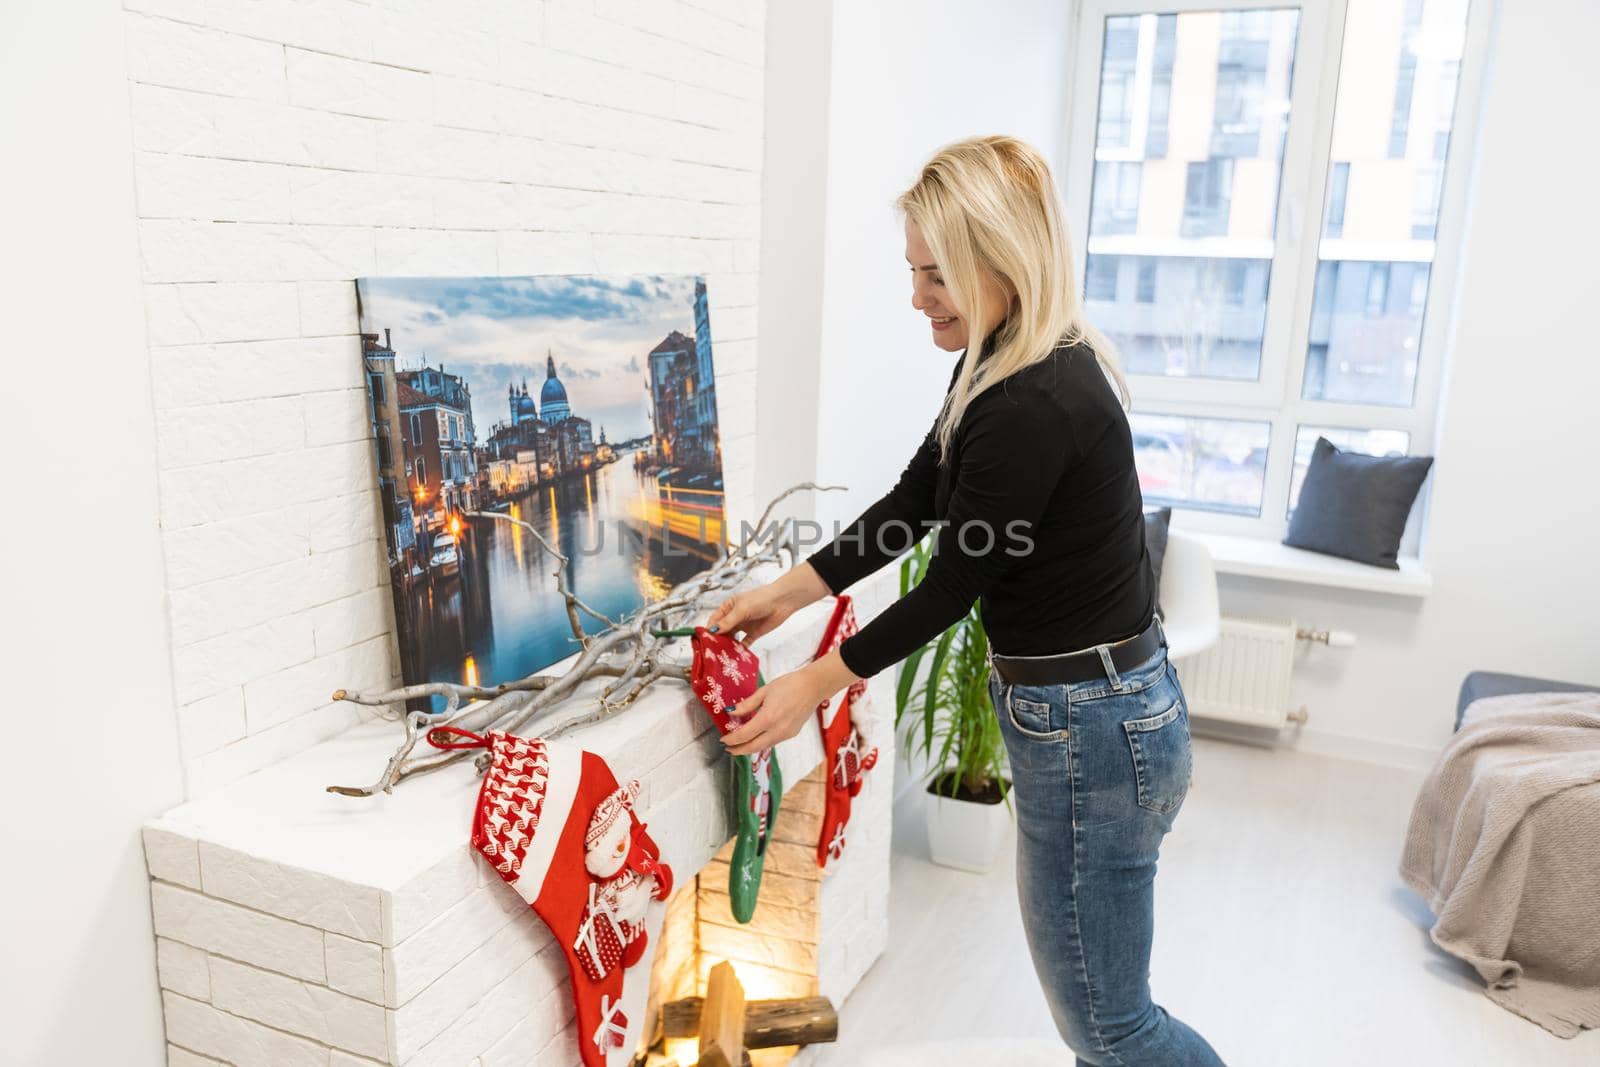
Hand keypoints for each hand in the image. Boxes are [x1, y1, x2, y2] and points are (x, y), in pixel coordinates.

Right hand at [707, 563, 827, 644]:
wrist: (782, 601)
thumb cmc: (761, 598)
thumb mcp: (742, 609)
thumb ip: (728, 621)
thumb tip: (713, 630)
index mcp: (728, 607)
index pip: (715, 620)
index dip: (709, 630)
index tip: (704, 640)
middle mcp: (734, 617)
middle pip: (722, 631)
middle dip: (717, 640)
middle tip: (713, 651)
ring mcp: (743, 626)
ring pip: (731, 639)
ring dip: (728, 646)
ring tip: (723, 655)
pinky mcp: (753, 633)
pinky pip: (744, 644)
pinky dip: (740, 650)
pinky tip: (736, 655)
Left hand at [722, 649, 859, 755]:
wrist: (813, 687)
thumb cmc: (789, 684)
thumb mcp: (764, 691)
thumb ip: (747, 705)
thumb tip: (732, 713)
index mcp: (768, 718)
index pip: (744, 735)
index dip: (731, 739)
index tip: (723, 739)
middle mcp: (777, 730)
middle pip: (753, 747)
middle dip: (739, 750)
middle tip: (729, 748)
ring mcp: (786, 734)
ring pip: (763, 746)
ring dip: (750, 747)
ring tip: (740, 743)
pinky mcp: (792, 734)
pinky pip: (772, 742)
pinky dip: (761, 742)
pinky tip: (756, 736)